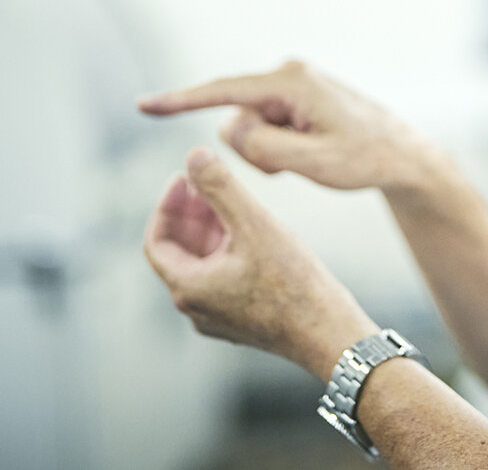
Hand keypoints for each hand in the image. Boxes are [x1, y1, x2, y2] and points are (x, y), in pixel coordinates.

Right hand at [137, 60, 441, 192]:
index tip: (143, 106)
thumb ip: (263, 149)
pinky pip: (265, 128)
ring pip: (250, 128)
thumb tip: (228, 129)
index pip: (222, 92)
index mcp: (290, 83)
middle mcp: (287, 74)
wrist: (401, 154)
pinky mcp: (294, 95)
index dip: (179, 101)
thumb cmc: (364, 159)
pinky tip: (312, 151)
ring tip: (311, 156)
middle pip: (237, 118)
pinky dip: (278, 148)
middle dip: (254, 150)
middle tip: (298, 164)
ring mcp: (291, 83)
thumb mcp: (314, 164)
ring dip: (268, 152)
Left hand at [143, 146, 376, 375]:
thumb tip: (194, 154)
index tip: (184, 178)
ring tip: (230, 199)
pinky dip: (227, 249)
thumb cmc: (293, 284)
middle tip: (207, 180)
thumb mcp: (254, 224)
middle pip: (179, 252)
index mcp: (189, 289)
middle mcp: (197, 309)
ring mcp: (220, 317)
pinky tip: (252, 229)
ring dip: (210, 230)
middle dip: (190, 213)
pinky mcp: (242, 320)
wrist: (330, 333)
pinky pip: (222, 277)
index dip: (166, 205)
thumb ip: (222, 187)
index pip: (157, 242)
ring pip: (202, 264)